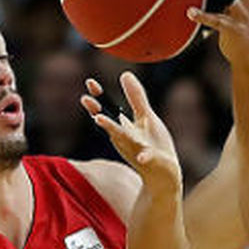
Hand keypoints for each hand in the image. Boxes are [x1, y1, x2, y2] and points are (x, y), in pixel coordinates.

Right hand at [81, 72, 180, 193]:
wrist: (163, 175)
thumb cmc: (153, 144)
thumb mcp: (145, 117)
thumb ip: (136, 98)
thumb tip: (125, 74)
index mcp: (124, 127)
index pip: (108, 111)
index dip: (98, 97)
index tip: (89, 83)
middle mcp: (126, 138)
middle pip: (110, 124)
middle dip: (99, 112)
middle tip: (85, 99)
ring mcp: (138, 150)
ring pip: (124, 139)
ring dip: (113, 129)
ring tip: (99, 120)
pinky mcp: (152, 161)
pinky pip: (147, 158)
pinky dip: (144, 156)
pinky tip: (142, 156)